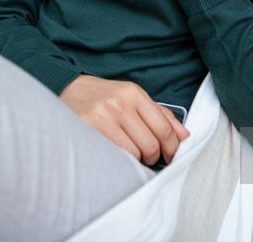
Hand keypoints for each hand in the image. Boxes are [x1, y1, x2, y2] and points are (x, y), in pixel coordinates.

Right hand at [59, 74, 189, 165]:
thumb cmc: (104, 97)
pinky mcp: (88, 129)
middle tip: (149, 157)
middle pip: (150, 144)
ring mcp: (103, 116)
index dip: (172, 147)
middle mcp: (120, 103)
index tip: (170, 155)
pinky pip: (115, 156)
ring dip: (137, 160)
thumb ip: (159, 115)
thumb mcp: (132, 98)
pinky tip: (118, 155)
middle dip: (154, 157)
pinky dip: (121, 161)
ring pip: (134, 153)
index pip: (164, 128)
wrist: (68, 90)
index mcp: (134, 93)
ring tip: (131, 155)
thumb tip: (184, 135)